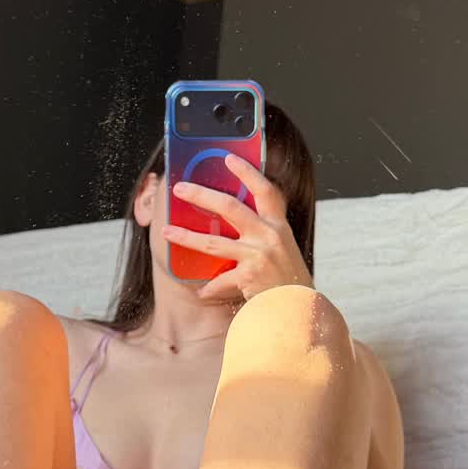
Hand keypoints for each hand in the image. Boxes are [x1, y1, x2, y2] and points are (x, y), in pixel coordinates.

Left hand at [164, 154, 311, 303]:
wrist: (300, 310)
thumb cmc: (287, 280)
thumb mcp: (282, 249)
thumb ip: (262, 234)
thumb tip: (227, 223)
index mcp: (278, 225)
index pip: (265, 190)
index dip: (247, 172)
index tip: (228, 158)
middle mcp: (270, 235)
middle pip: (230, 206)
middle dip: (201, 195)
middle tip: (181, 188)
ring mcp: (260, 254)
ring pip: (214, 242)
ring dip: (186, 237)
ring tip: (167, 232)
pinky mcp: (250, 275)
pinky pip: (220, 279)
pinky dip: (210, 288)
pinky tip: (202, 292)